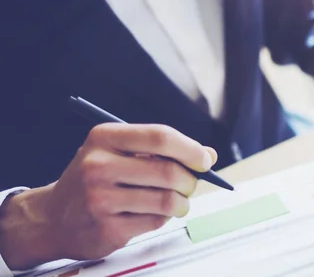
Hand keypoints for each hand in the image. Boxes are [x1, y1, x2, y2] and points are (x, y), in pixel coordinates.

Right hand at [0, 124, 216, 269]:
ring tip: (176, 201)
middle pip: (168, 171)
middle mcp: (98, 165)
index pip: (160, 137)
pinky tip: (151, 213)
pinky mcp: (107, 228)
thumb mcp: (119, 152)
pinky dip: (163, 218)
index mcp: (104, 138)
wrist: (53, 217)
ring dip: (181, 202)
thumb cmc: (95, 179)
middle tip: (191, 184)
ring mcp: (100, 199)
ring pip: (167, 200)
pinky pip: (156, 221)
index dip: (190, 149)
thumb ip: (163, 151)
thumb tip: (209, 155)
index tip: (205, 159)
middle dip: (190, 180)